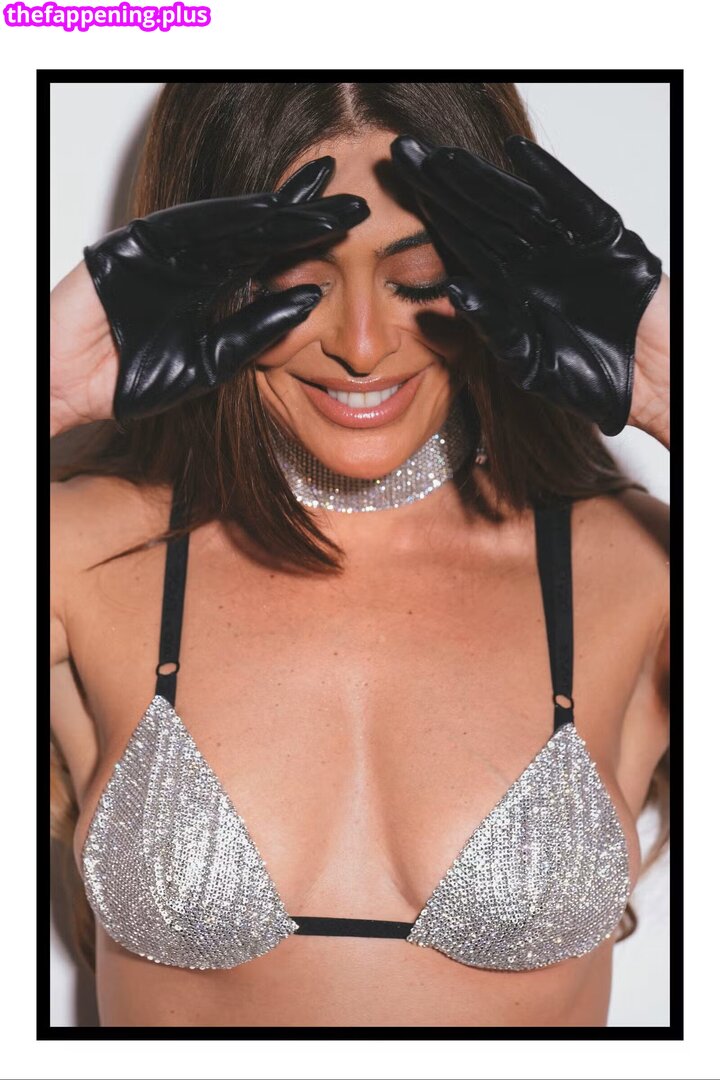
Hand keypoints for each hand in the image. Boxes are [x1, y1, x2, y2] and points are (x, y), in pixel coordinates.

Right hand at [50, 157, 368, 434]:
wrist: (76, 388)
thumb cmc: (133, 379)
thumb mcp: (212, 360)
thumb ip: (256, 331)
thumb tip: (311, 300)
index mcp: (214, 288)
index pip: (272, 259)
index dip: (312, 243)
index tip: (357, 233)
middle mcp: (197, 262)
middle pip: (261, 232)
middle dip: (307, 216)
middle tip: (356, 203)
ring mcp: (169, 249)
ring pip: (232, 222)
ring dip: (277, 208)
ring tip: (322, 196)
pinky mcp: (139, 241)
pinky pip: (188, 225)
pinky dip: (226, 215)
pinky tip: (266, 207)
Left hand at [390, 134, 663, 437]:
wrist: (647, 386)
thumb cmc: (588, 379)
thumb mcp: (528, 361)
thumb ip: (493, 329)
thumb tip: (450, 294)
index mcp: (510, 286)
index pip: (462, 243)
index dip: (427, 215)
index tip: (390, 190)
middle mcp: (533, 260)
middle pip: (482, 214)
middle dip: (443, 186)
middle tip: (404, 154)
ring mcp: (567, 247)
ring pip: (519, 205)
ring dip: (483, 180)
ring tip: (447, 157)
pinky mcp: (606, 241)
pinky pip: (575, 206)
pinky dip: (549, 181)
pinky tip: (518, 157)